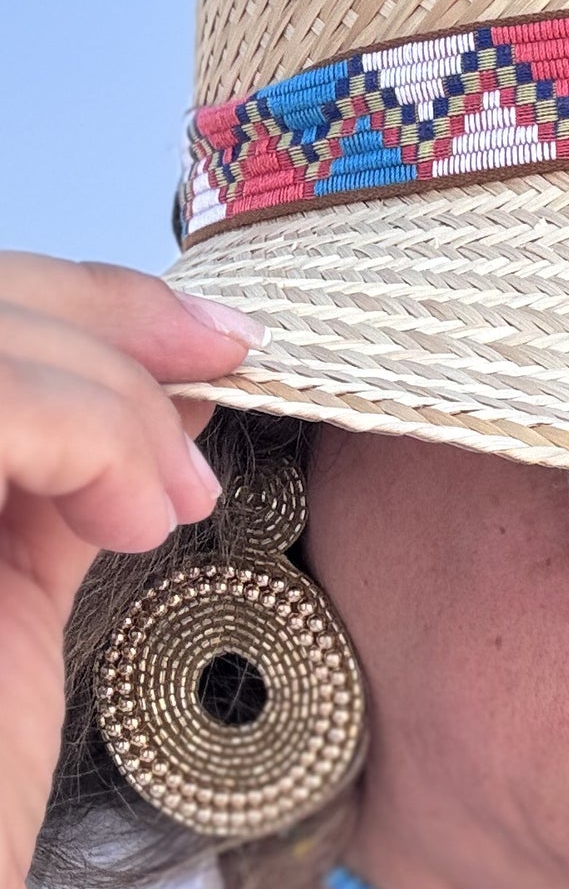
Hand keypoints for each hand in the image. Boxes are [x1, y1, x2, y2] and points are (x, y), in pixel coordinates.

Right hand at [0, 254, 265, 888]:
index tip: (210, 341)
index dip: (80, 299)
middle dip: (109, 316)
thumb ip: (62, 478)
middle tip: (228, 363)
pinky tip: (141, 520)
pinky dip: (90, 429)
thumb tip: (169, 390)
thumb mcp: (14, 589)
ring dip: (108, 390)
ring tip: (173, 502)